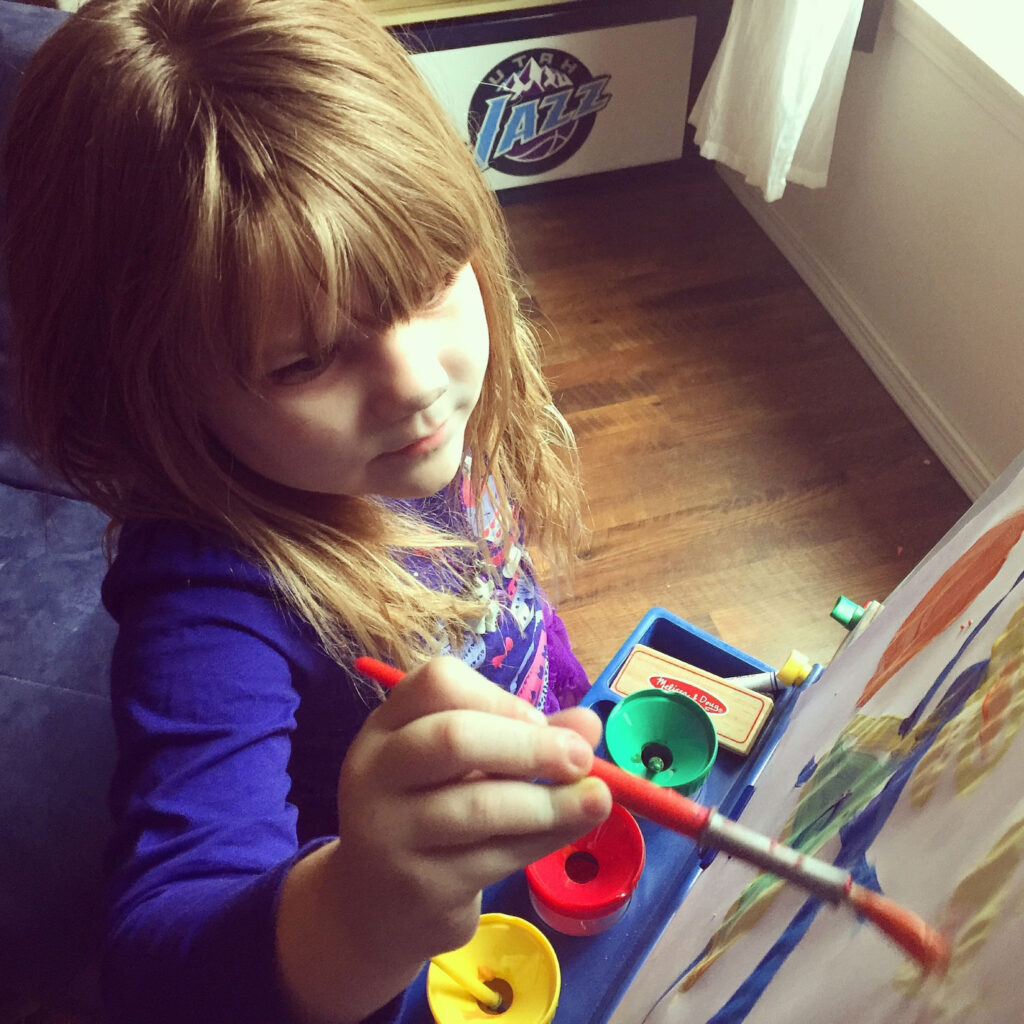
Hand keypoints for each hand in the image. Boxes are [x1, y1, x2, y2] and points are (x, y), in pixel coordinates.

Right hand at [332, 656, 609, 960]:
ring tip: (597, 799)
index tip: (538, 721)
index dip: (498, 697)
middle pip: (453, 739)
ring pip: (480, 807)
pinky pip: (495, 857)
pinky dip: (546, 838)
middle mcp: (377, 773)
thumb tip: (589, 723)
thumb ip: (522, 736)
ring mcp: (391, 833)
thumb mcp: (463, 767)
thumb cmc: (429, 814)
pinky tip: (574, 826)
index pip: (436, 684)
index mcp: (387, 727)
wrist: (375, 910)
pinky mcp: (420, 887)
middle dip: (530, 746)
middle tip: (581, 758)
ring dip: (550, 802)